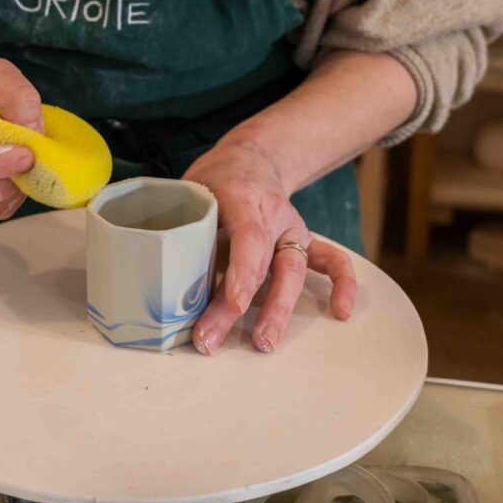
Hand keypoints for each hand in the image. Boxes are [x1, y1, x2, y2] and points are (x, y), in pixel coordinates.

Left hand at [183, 135, 356, 354]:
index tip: (236, 303)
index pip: (249, 235)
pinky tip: (340, 312)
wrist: (250, 159)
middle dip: (245, 304)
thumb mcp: (192, 190)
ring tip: (264, 343)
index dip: (242, 271)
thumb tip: (159, 280)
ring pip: (293, 269)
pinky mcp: (303, 241)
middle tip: (217, 337)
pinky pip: (332, 260)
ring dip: (279, 309)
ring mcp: (291, 228)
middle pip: (265, 262)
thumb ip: (184, 225)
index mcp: (241, 195)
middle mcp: (273, 213)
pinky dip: (342, 284)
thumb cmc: (214, 180)